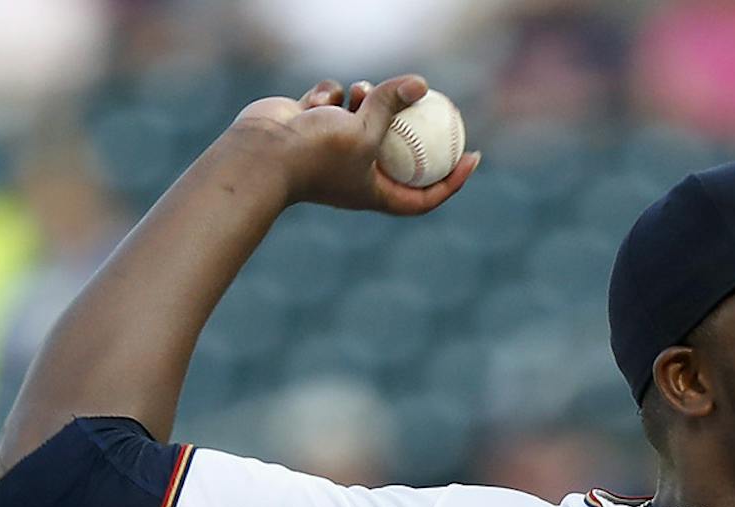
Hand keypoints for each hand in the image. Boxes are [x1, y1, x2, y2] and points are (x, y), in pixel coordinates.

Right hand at [233, 75, 479, 214]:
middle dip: (407, 124)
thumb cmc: (316, 153)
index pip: (424, 196)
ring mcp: (333, 150)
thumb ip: (392, 105)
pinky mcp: (312, 126)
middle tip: (428, 99)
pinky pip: (334, 103)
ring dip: (365, 98)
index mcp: (374, 193)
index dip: (452, 181)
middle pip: (396, 150)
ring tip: (360, 89)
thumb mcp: (366, 130)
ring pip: (364, 116)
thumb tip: (421, 83)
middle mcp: (355, 174)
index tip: (474, 156)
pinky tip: (317, 101)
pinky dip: (330, 96)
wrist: (261, 151)